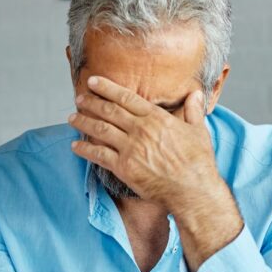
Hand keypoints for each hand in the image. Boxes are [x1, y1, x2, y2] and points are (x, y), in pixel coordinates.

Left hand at [68, 75, 241, 271]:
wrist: (192, 190)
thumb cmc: (198, 162)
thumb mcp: (199, 131)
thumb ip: (193, 110)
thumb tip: (196, 94)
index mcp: (156, 118)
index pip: (126, 97)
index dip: (107, 88)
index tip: (93, 81)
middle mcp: (140, 130)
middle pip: (109, 111)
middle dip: (91, 102)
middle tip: (79, 98)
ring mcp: (130, 148)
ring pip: (100, 130)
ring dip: (84, 122)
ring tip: (72, 118)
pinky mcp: (124, 167)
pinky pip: (98, 155)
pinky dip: (84, 149)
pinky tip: (75, 146)